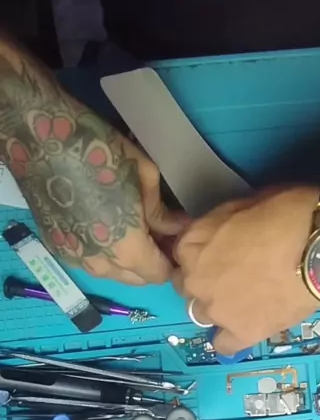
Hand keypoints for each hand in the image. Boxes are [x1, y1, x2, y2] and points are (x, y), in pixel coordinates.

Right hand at [0, 46, 186, 283]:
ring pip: (113, 274)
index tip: (173, 241)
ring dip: (126, 260)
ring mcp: (77, 260)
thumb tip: (178, 227)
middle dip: (151, 262)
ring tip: (130, 229)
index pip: (160, 275)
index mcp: (129, 250)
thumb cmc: (100, 151)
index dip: (171, 260)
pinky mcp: (59, 249)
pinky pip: (91, 262)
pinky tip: (102, 226)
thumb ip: (162, 212)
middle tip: (155, 234)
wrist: (41, 139)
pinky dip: (103, 253)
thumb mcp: (144, 176)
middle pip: (137, 279)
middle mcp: (102, 265)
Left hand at [175, 187, 319, 353]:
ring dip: (218, 307)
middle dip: (206, 281)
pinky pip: (224, 345)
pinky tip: (245, 328)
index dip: (203, 252)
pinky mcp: (242, 333)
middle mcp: (196, 281)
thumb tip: (218, 235)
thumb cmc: (287, 216)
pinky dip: (231, 338)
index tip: (222, 252)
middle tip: (236, 275)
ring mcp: (217, 310)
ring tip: (246, 300)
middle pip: (189, 286)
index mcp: (192, 245)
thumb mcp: (242, 204)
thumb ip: (219, 225)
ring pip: (203, 315)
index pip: (183, 253)